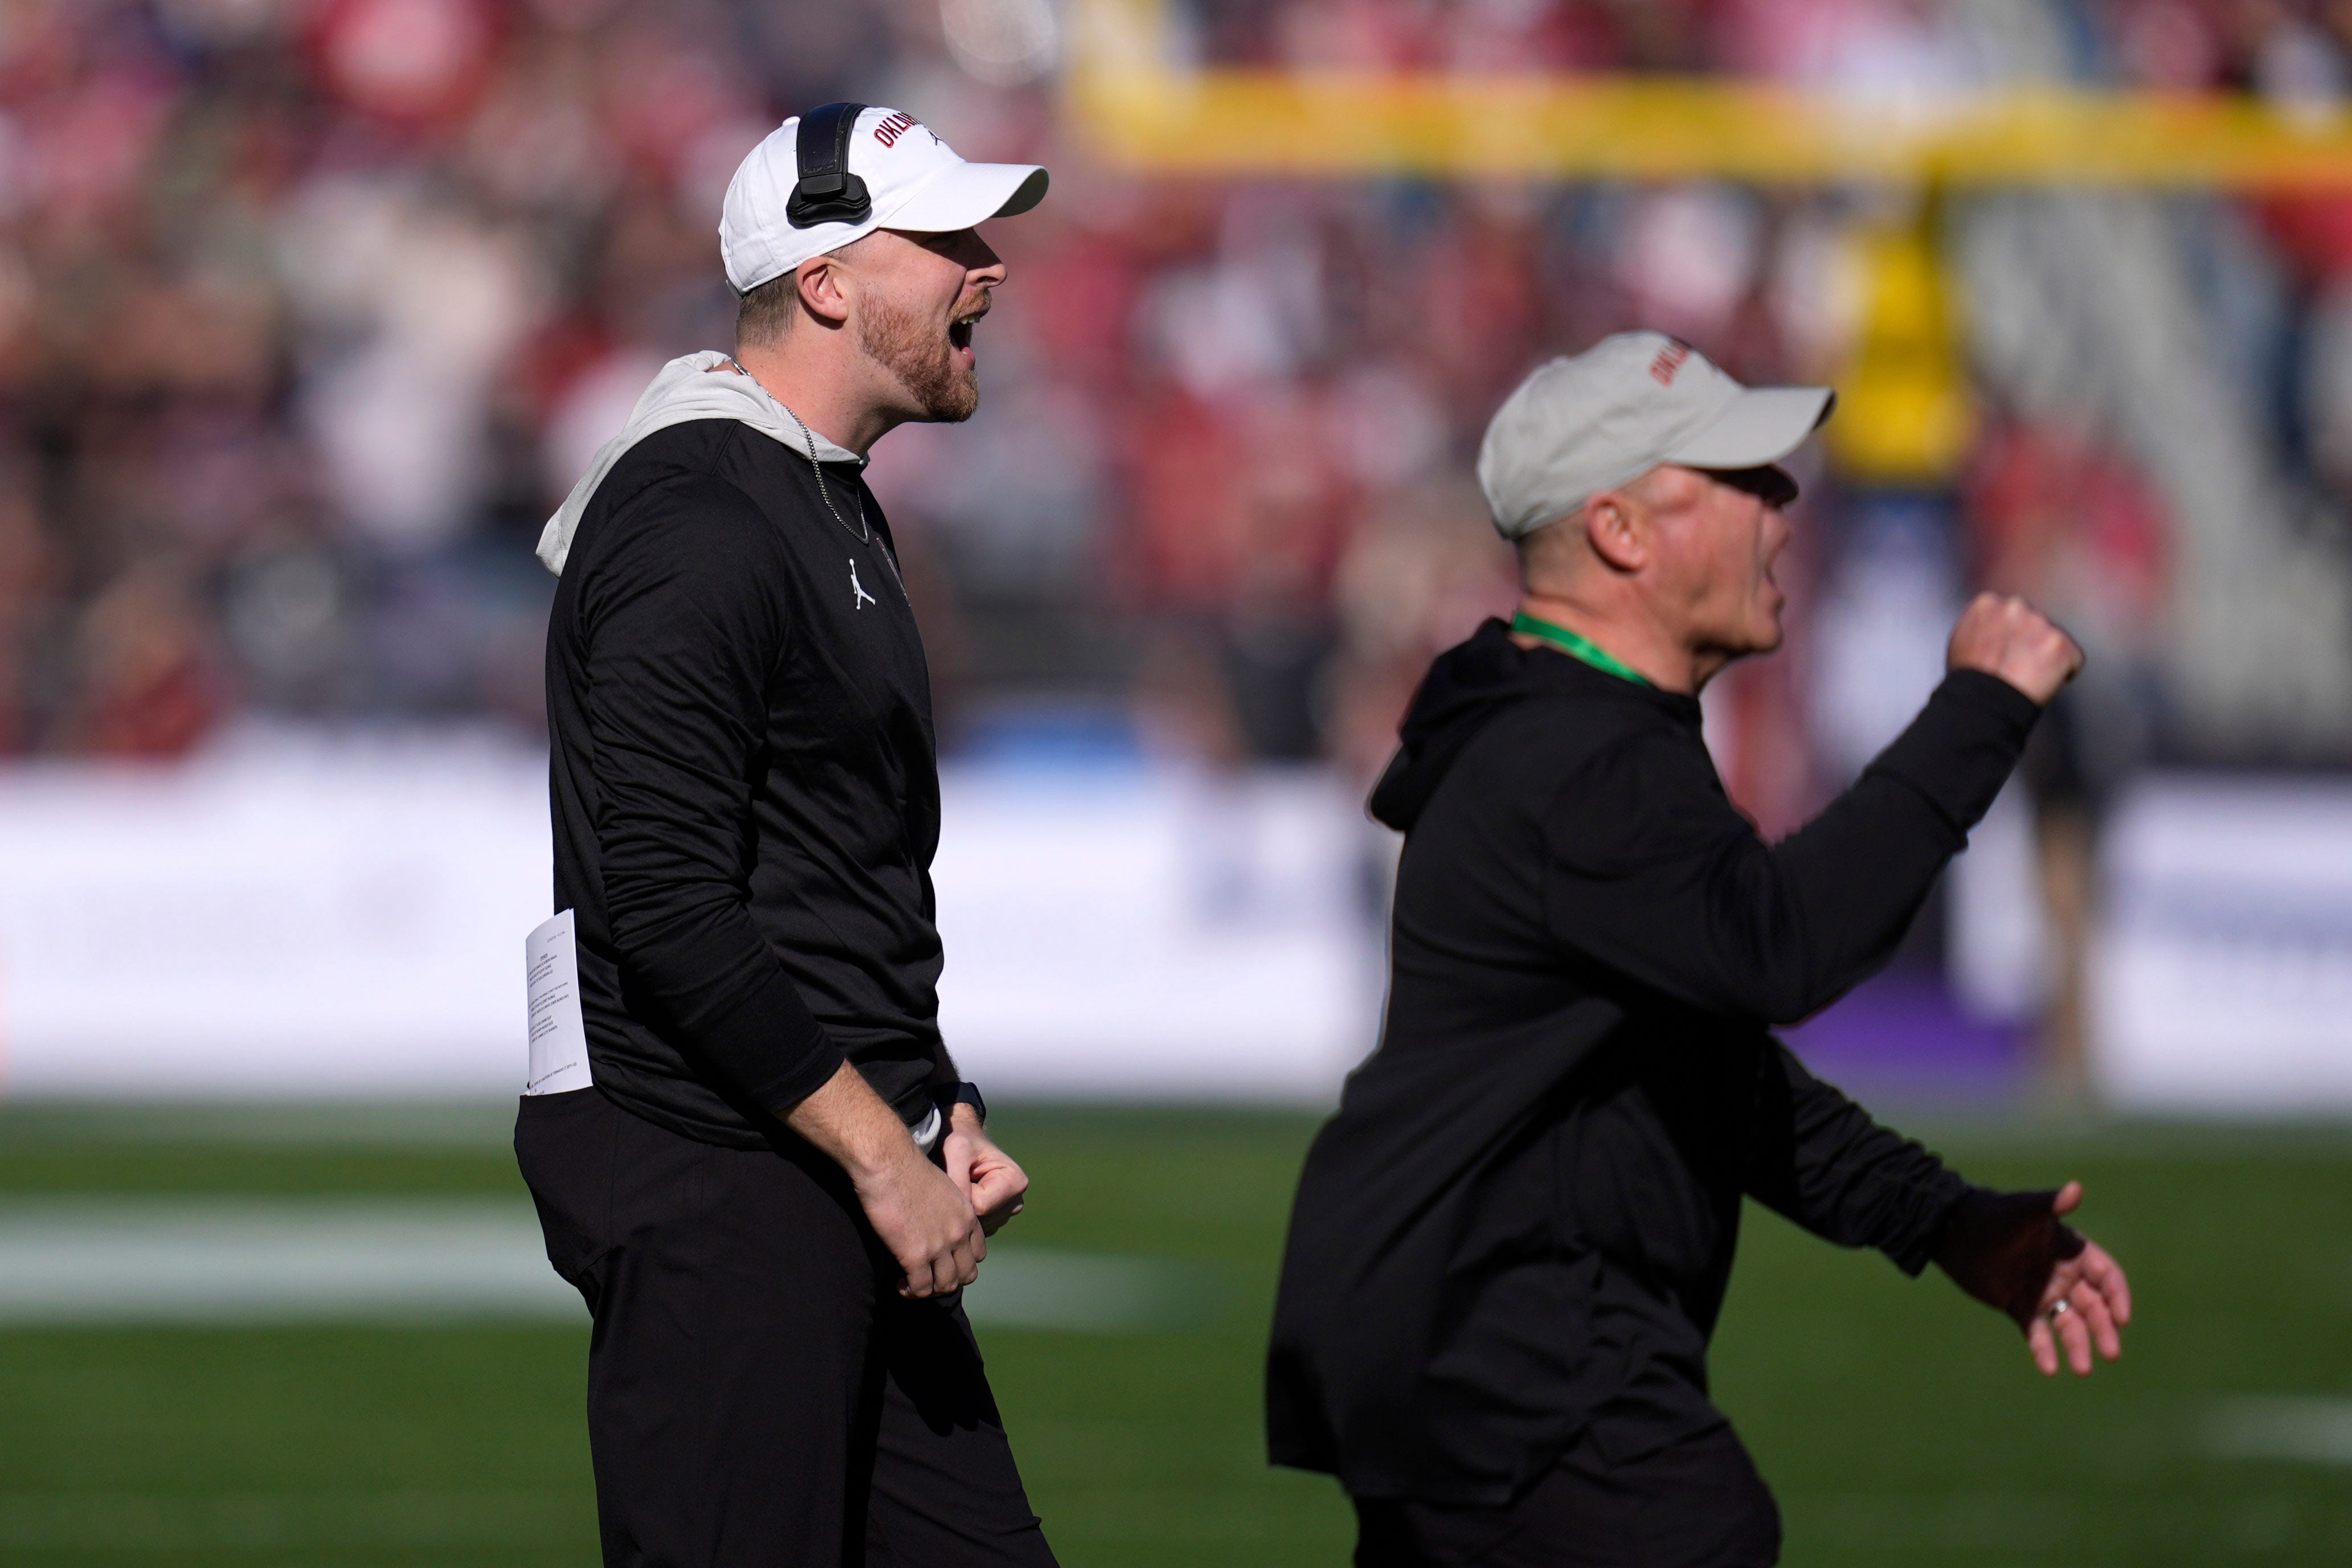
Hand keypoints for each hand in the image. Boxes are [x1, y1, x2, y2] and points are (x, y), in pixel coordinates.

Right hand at [853, 1145, 986, 1298]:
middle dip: (947, 1281)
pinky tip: (899, 1284)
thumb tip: (934, 1220)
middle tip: (927, 1278)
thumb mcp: (941, 1187)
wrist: (889, 1162)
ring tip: (911, 1284)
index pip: (977, 1254)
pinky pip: (921, 1288)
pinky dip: (911, 1291)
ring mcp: (939, 1247)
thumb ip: (944, 1208)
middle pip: (966, 1275)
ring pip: (946, 1286)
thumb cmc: (906, 1168)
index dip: (960, 1263)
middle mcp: (958, 1233)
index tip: (941, 1262)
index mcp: (966, 1216)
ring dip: (929, 1290)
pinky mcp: (915, 1255)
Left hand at [942, 1104, 1028, 1236]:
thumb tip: (961, 1213)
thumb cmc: (962, 1142)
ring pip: (976, 1227)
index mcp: (1015, 1182)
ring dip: (963, 1209)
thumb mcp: (957, 1150)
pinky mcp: (995, 1220)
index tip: (961, 1174)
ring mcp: (1007, 1213)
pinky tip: (964, 1197)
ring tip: (962, 1186)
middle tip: (959, 1180)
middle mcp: (1016, 1201)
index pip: (981, 1206)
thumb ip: (958, 1179)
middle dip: (963, 1203)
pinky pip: (974, 1229)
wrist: (963, 1144)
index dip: (963, 1193)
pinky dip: (965, 1215)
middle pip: (981, 1219)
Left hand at [1935, 1181, 2131, 1376]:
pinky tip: (2049, 1369)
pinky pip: (2037, 1333)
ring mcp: (2042, 1292)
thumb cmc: (1991, 1215)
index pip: (2106, 1276)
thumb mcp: (2022, 1211)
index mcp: (2072, 1250)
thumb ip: (2050, 1204)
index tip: (2122, 1317)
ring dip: (2078, 1346)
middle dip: (2104, 1329)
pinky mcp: (2019, 1306)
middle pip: (2093, 1306)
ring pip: (2069, 1324)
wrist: (1951, 1231)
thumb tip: (2076, 1188)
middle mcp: (2063, 1274)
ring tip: (2081, 1369)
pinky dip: (2044, 1351)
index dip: (2117, 1296)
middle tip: (2111, 1353)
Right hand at [1947, 592, 2083, 704]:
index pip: (2011, 613)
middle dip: (2030, 642)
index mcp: (1988, 603)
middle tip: (2016, 667)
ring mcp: (2040, 623)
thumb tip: (1992, 626)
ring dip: (2046, 656)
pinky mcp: (2060, 643)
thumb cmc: (1967, 679)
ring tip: (2026, 678)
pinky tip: (2042, 684)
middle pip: (2034, 623)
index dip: (2010, 636)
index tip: (2003, 653)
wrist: (1981, 702)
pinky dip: (2064, 672)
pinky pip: (2073, 658)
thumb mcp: (1961, 640)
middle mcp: (2015, 606)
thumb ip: (1982, 625)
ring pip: (2053, 639)